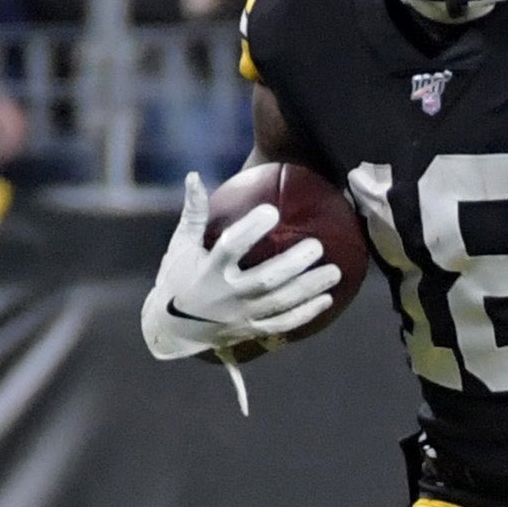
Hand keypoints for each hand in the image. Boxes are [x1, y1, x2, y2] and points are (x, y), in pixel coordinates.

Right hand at [140, 170, 341, 360]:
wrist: (172, 329)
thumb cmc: (177, 279)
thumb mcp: (180, 246)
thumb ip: (193, 214)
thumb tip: (193, 176)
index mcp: (208, 271)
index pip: (230, 248)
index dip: (250, 230)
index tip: (271, 211)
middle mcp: (226, 296)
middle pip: (264, 280)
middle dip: (292, 265)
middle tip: (317, 247)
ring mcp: (240, 316)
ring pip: (279, 303)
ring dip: (308, 288)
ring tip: (335, 272)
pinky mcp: (249, 330)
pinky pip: (282, 324)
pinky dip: (305, 313)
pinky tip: (327, 299)